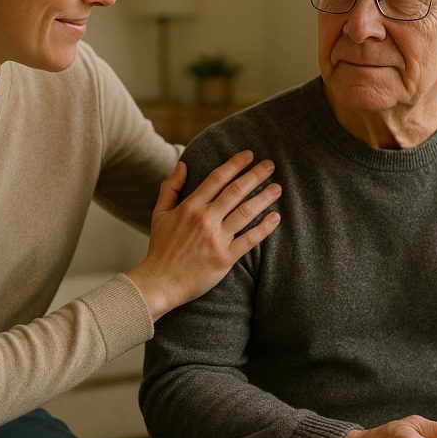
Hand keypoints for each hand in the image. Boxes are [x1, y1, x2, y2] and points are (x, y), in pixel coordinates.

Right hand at [126, 150, 280, 319]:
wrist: (160, 282)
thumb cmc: (161, 249)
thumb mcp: (159, 214)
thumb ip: (170, 187)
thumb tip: (183, 164)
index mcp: (190, 207)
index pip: (217, 178)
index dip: (236, 164)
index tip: (250, 155)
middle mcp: (205, 219)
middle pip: (236, 190)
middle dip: (256, 175)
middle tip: (270, 165)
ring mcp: (216, 238)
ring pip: (246, 212)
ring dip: (264, 197)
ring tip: (277, 188)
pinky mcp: (225, 257)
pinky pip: (250, 239)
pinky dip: (265, 227)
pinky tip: (276, 217)